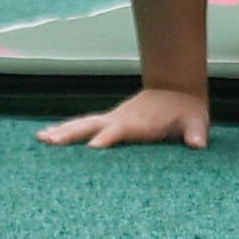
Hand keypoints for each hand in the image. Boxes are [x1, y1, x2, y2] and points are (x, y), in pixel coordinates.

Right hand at [39, 86, 213, 151]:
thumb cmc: (186, 110)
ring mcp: (112, 119)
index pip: (120, 131)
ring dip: (62, 131)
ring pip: (83, 125)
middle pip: (92, 126)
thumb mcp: (196, 121)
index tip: (92, 148)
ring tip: (40, 139)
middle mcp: (121, 119)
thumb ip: (195, 132)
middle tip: (50, 140)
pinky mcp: (109, 122)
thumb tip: (198, 143)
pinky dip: (65, 131)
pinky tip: (48, 137)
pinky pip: (84, 127)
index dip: (108, 138)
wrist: (177, 90)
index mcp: (139, 122)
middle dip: (72, 133)